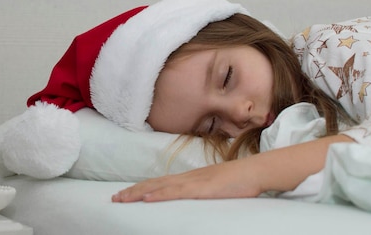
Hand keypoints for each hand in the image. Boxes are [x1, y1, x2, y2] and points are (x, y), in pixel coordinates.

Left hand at [111, 159, 262, 202]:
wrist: (255, 171)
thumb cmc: (239, 181)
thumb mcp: (215, 188)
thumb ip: (202, 191)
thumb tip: (193, 198)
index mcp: (189, 178)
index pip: (159, 183)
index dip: (141, 188)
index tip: (126, 194)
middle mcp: (187, 178)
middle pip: (154, 183)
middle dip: (133, 191)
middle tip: (115, 199)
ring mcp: (193, 182)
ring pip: (160, 187)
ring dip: (139, 193)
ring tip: (123, 199)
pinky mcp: (201, 188)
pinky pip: (176, 192)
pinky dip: (160, 194)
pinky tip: (148, 198)